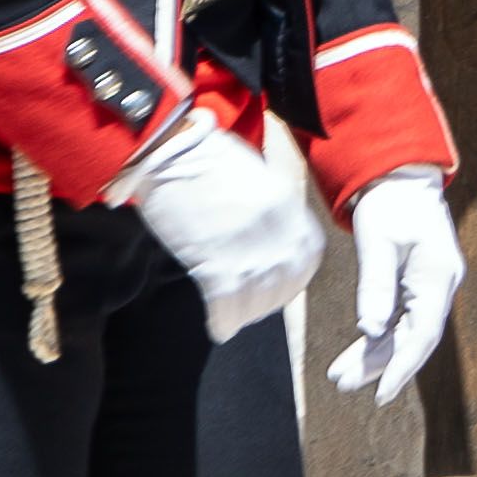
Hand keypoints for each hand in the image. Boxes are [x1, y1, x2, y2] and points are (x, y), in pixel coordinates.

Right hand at [118, 113, 325, 341]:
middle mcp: (275, 232)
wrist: (168, 149)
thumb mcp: (255, 179)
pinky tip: (218, 327)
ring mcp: (247, 250)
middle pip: (285, 284)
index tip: (278, 286)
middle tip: (252, 308)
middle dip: (270, 301)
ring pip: (257, 301)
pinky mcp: (214, 264)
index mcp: (288, 207)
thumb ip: (270, 212)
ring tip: (233, 318)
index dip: (294, 278)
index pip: (308, 258)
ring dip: (246, 315)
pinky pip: (226, 307)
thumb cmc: (205, 159)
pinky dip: (224, 322)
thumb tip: (269, 242)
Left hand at [324, 170, 466, 400]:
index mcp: (438, 276)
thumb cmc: (390, 205)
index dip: (402, 367)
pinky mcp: (418, 287)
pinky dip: (379, 340)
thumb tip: (371, 330)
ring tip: (340, 376)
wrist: (402, 180)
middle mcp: (441, 287)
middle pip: (414, 339)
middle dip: (381, 366)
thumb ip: (376, 286)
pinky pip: (402, 321)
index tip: (381, 394)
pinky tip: (356, 355)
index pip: (423, 334)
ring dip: (376, 356)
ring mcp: (432, 288)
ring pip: (406, 334)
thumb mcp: (377, 241)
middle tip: (343, 384)